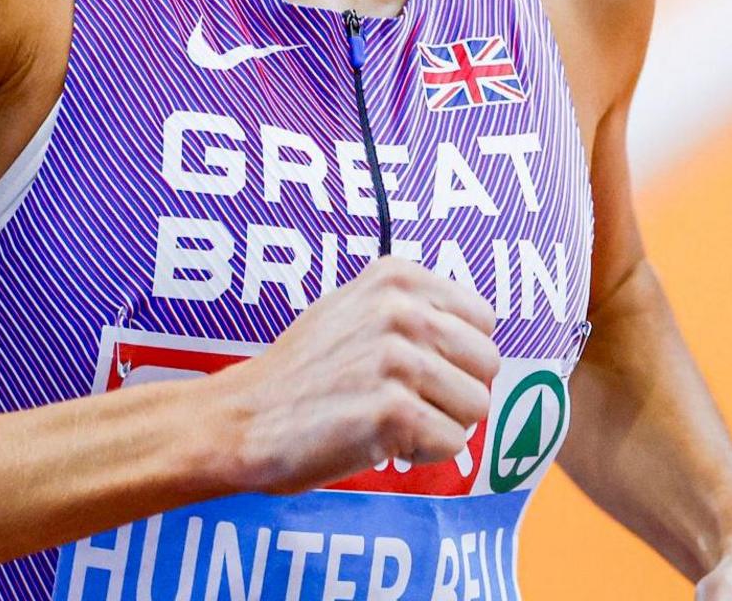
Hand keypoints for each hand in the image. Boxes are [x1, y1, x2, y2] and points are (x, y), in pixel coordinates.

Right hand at [203, 256, 499, 494]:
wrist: (244, 419)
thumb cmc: (303, 374)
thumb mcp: (355, 309)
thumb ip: (414, 310)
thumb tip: (478, 336)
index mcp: (398, 277)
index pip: (484, 321)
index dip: (457, 357)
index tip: (417, 371)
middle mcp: (402, 309)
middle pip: (487, 365)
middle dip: (454, 393)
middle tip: (403, 403)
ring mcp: (398, 359)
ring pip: (476, 407)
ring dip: (439, 425)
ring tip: (387, 419)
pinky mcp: (395, 411)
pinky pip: (452, 444)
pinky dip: (421, 454)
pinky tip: (378, 441)